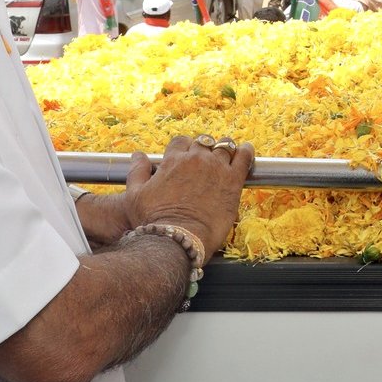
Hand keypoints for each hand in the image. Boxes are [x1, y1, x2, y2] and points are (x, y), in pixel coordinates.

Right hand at [117, 136, 253, 260]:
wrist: (178, 239)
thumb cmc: (154, 221)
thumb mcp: (134, 195)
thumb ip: (137, 172)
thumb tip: (137, 155)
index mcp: (173, 160)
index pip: (181, 142)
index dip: (184, 147)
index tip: (187, 155)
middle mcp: (196, 159)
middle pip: (203, 142)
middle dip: (204, 148)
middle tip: (205, 159)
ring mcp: (216, 168)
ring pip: (224, 147)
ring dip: (224, 149)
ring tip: (227, 152)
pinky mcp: (233, 182)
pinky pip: (244, 158)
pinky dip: (246, 152)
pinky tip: (247, 150)